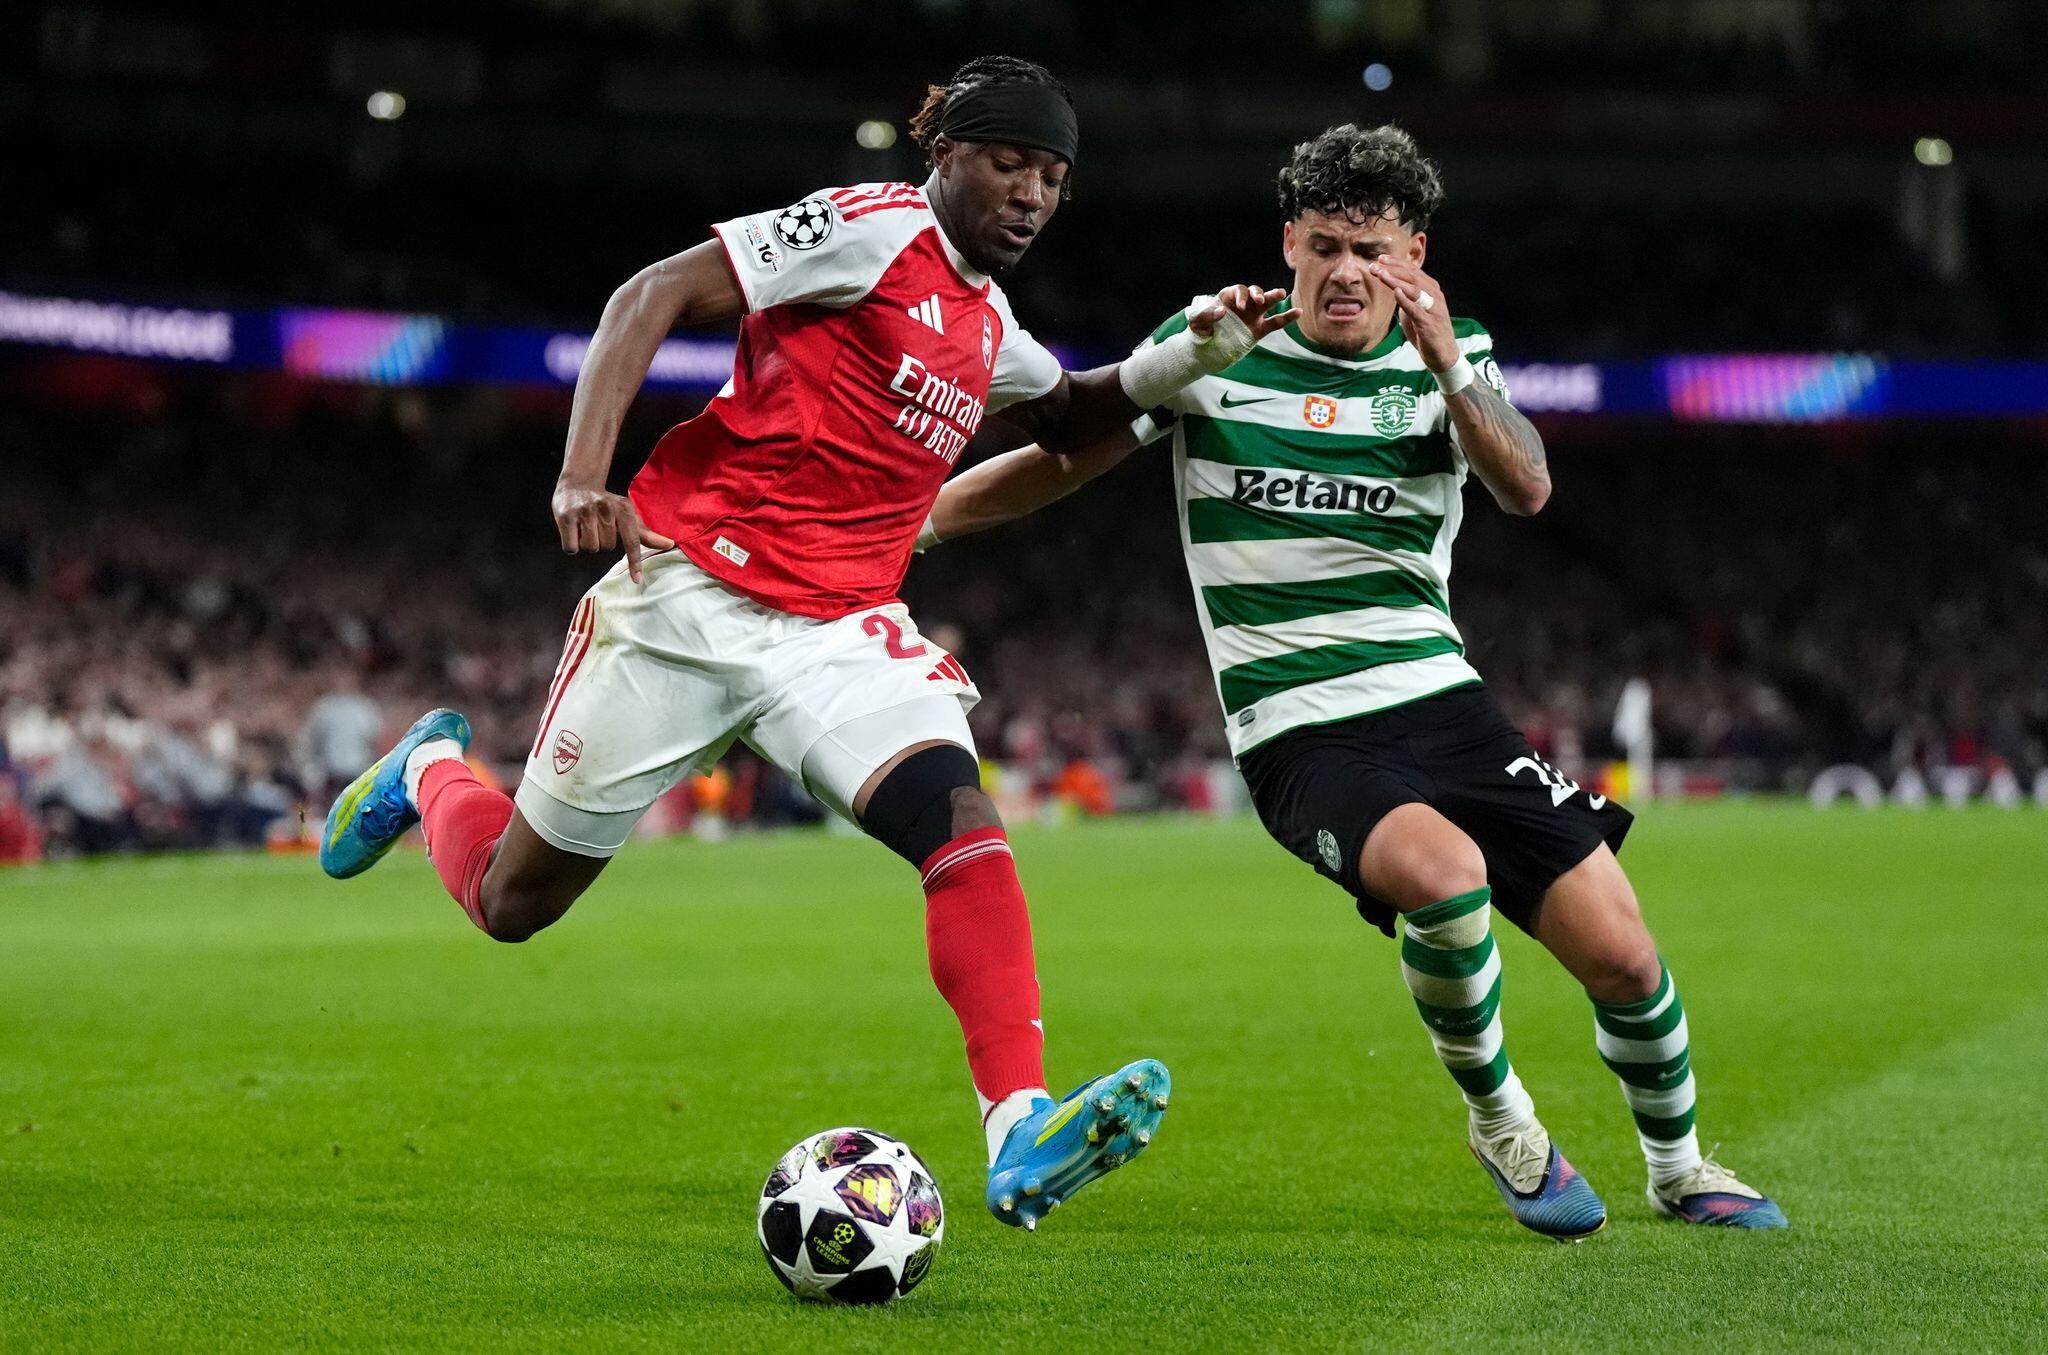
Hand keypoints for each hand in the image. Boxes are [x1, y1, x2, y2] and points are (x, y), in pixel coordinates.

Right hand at [551, 480, 674, 582]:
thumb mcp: (627, 515)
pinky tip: (573, 530)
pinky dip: (572, 544)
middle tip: (597, 527)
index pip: (632, 541)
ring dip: (587, 543)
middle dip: (602, 542)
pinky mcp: (565, 517)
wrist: (577, 484)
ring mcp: (585, 512)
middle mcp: (605, 509)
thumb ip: (646, 534)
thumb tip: (670, 545)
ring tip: (585, 526)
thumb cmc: (606, 505)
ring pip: (590, 548)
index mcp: (624, 510)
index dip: (635, 561)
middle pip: (607, 548)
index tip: (637, 580)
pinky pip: (572, 548)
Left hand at [1191, 285, 1298, 342]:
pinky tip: (1297, 313)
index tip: (1241, 306)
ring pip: (1267, 303)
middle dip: (1259, 293)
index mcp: (1228, 298)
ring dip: (1273, 297)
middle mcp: (1243, 304)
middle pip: (1254, 292)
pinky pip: (1275, 322)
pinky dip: (1287, 318)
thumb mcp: (1196, 322)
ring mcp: (1253, 316)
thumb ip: (1205, 315)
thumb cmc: (1200, 331)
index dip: (1242, 296)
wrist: (1205, 349)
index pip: (1239, 291)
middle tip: (1260, 300)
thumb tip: (1222, 311)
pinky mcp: (1259, 329)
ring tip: (1281, 293)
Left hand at [1365, 258, 1458, 373]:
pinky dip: (1406, 300)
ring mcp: (1433, 310)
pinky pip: (1417, 310)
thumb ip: (1406, 298)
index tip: (1380, 258)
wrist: (1443, 354)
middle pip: (1413, 277)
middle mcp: (1434, 296)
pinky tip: (1396, 293)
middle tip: (1376, 264)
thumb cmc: (1427, 331)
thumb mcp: (1414, 310)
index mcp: (1431, 290)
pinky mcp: (1430, 325)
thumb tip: (1393, 287)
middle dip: (1393, 269)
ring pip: (1415, 290)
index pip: (1413, 272)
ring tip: (1382, 274)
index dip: (1397, 264)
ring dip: (1396, 281)